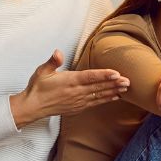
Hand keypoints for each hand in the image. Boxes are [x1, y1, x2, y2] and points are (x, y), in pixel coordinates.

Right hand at [9, 50, 129, 128]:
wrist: (33, 107)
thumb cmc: (38, 87)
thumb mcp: (42, 71)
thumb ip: (52, 62)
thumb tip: (58, 52)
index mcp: (69, 81)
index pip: (89, 77)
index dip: (103, 75)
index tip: (116, 73)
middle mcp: (76, 92)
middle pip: (98, 86)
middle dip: (114, 83)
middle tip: (128, 81)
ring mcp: (78, 101)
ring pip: (99, 95)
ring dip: (113, 91)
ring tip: (125, 88)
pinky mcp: (78, 107)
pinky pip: (95, 102)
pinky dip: (106, 99)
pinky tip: (115, 97)